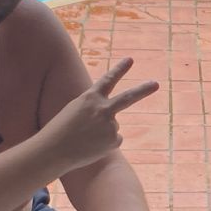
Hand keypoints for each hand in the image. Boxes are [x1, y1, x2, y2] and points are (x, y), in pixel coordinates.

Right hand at [41, 58, 159, 174]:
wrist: (54, 150)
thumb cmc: (60, 131)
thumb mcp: (75, 111)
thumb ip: (95, 109)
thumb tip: (114, 123)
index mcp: (90, 98)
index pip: (108, 80)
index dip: (119, 69)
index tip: (130, 60)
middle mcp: (103, 108)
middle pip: (128, 97)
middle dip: (143, 90)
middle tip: (156, 84)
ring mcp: (110, 124)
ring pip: (112, 127)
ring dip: (101, 133)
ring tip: (84, 138)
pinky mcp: (114, 140)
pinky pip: (114, 141)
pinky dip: (104, 144)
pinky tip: (91, 147)